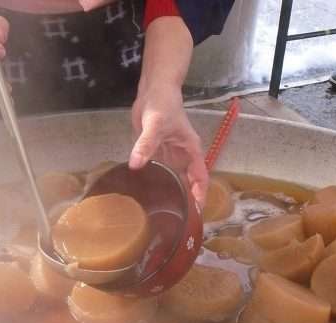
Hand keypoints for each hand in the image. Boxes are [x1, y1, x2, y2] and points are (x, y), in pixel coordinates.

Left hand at [129, 85, 208, 204]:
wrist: (153, 90)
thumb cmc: (163, 104)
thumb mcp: (155, 124)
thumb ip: (146, 144)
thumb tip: (135, 164)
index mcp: (191, 151)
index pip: (200, 177)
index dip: (200, 194)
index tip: (197, 210)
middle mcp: (182, 157)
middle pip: (187, 183)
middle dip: (185, 200)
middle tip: (178, 219)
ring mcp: (169, 156)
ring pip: (172, 179)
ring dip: (169, 193)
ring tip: (162, 213)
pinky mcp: (157, 154)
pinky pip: (157, 172)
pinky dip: (154, 183)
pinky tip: (146, 195)